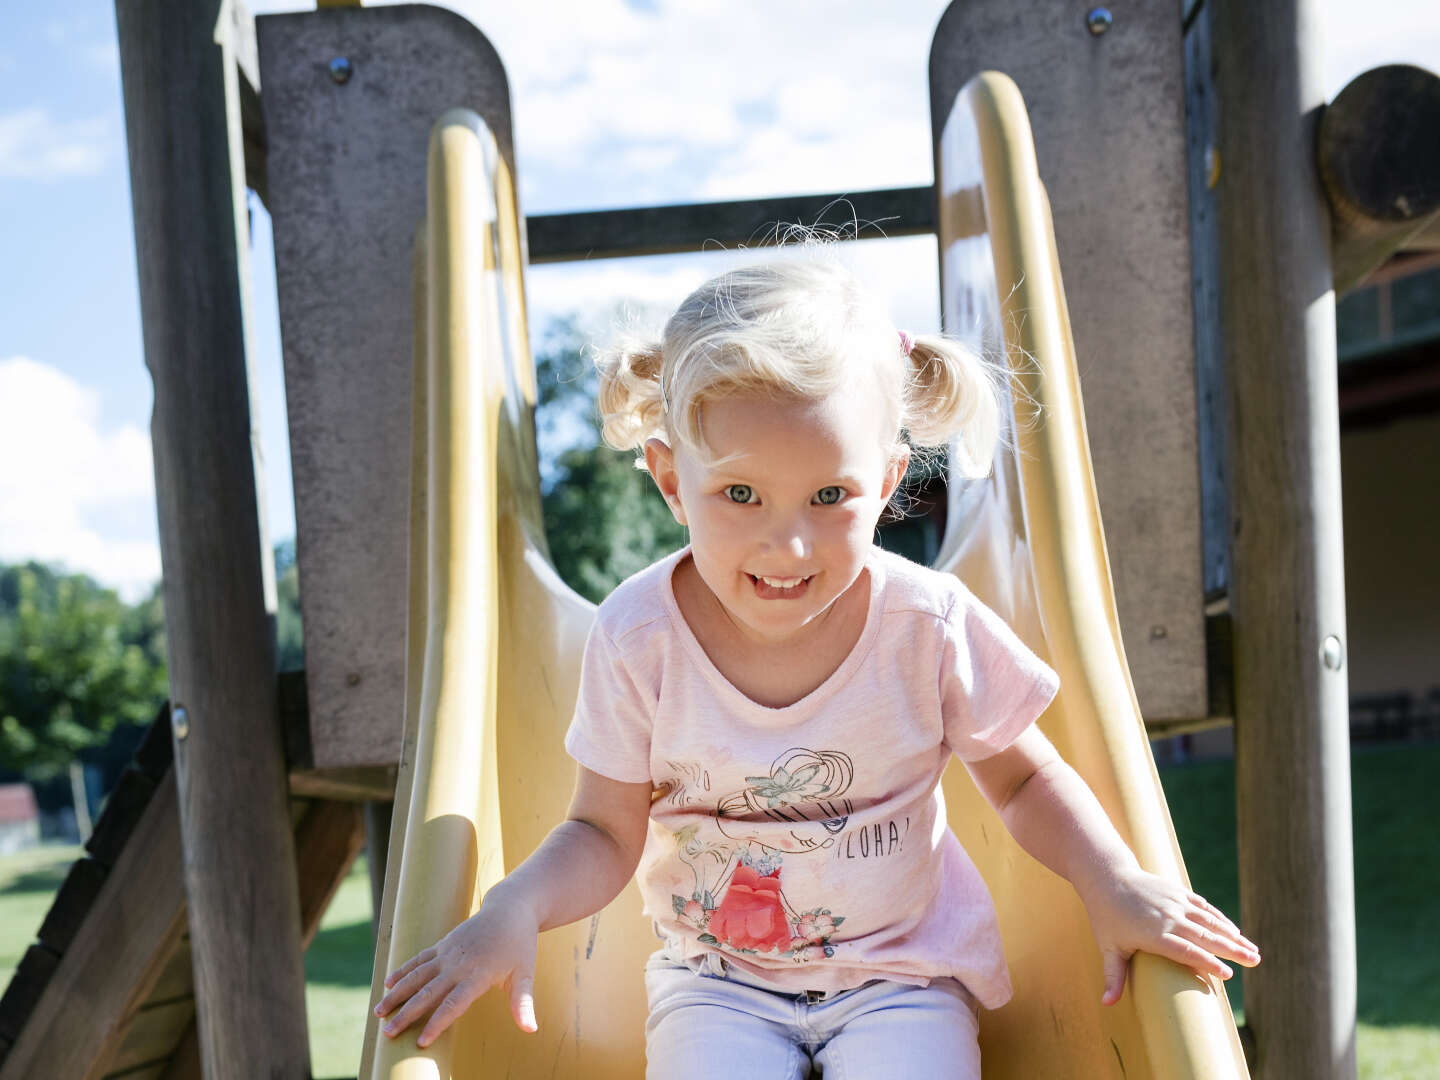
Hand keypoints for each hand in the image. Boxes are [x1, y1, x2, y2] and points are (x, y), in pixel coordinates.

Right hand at [373, 891, 540, 1047]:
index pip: (453, 1004)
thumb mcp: (524, 974)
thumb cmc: (519, 944)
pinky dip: (403, 971)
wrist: (510, 908)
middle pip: (428, 992)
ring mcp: (447, 953)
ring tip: (379, 1013)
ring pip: (417, 976)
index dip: (437, 1023)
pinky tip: (388, 985)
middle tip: (388, 1033)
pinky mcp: (443, 945)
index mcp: (477, 974)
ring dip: (397, 994)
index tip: (421, 1041)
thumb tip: (531, 1029)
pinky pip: (419, 959)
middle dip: (407, 1014)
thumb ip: (523, 1003)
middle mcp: (458, 964)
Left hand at [1077, 865, 1260, 1005]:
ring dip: (1233, 936)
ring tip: (1253, 951)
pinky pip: (1204, 907)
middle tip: (1255, 961)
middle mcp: (1169, 918)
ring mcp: (1176, 903)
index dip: (1207, 963)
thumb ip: (1113, 976)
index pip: (1186, 951)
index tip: (1228, 975)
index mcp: (1154, 934)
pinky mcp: (1178, 892)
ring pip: (1210, 921)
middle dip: (1232, 950)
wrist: (1108, 876)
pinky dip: (1221, 919)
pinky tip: (1234, 931)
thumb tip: (1106, 1005)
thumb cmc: (1106, 916)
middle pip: (1205, 936)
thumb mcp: (1108, 947)